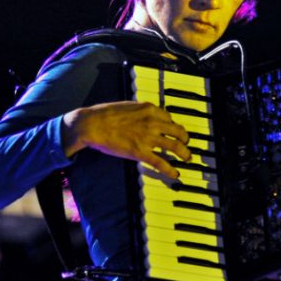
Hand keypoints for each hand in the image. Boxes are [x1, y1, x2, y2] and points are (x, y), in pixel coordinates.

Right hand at [62, 101, 190, 178]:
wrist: (92, 125)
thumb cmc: (105, 115)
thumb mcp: (128, 106)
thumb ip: (141, 111)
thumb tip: (148, 116)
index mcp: (149, 109)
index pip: (169, 118)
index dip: (172, 126)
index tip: (173, 131)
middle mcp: (153, 122)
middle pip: (177, 131)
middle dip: (185, 139)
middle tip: (186, 143)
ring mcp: (148, 138)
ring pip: (174, 147)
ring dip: (184, 153)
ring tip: (187, 158)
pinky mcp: (140, 152)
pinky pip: (161, 162)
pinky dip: (170, 169)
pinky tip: (175, 174)